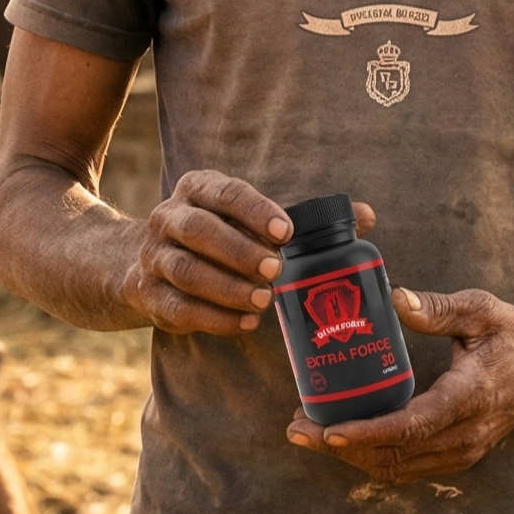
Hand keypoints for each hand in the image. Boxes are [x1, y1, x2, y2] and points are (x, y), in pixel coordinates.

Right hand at [128, 172, 374, 336]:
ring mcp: (154, 257)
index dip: (256, 210)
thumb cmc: (221, 235)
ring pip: (187, 271)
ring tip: (264, 301)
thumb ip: (305, 218)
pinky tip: (246, 324)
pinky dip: (214, 319)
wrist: (146, 263)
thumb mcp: (252, 219)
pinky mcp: (148, 294)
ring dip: (228, 288)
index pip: (226, 193)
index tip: (287, 231)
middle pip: (200, 231)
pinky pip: (179, 308)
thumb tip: (367, 216)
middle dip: (240, 250)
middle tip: (277, 269)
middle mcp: (169, 217)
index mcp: (198, 188)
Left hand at [287, 288, 513, 482]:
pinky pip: (408, 467)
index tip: (327, 430)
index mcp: (470, 396)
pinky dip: (372, 457)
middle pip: (394, 455)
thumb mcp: (480, 309)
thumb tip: (394, 298)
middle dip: (341, 447)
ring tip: (310, 432)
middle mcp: (466, 434)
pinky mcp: (458, 456)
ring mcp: (463, 451)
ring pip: (397, 468)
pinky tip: (345, 438)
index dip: (366, 432)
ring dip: (351, 456)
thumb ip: (437, 308)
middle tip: (297, 427)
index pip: (411, 426)